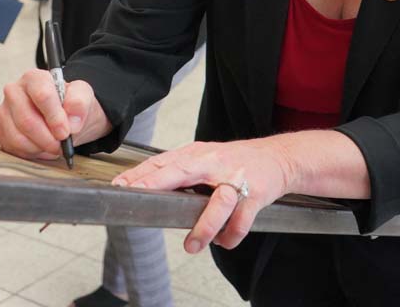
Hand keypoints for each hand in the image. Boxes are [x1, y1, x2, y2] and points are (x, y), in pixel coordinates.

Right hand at [0, 69, 111, 159]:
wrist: (63, 116)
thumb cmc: (69, 104)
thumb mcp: (82, 96)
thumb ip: (79, 103)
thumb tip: (72, 122)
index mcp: (34, 78)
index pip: (41, 95)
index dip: (54, 117)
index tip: (65, 132)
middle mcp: (14, 92)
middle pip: (26, 120)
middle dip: (47, 138)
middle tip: (61, 144)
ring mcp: (5, 111)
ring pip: (18, 137)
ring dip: (40, 147)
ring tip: (52, 144)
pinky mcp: (1, 130)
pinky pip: (13, 148)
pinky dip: (31, 152)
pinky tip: (41, 146)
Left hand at [112, 137, 293, 253]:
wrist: (278, 158)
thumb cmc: (236, 161)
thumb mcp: (205, 159)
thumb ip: (181, 172)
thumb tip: (150, 191)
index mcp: (198, 154)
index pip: (164, 162)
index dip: (141, 174)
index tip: (120, 184)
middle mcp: (214, 162)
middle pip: (182, 171)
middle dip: (158, 183)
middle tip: (138, 196)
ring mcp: (235, 177)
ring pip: (217, 204)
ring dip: (204, 227)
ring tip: (191, 246)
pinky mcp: (255, 193)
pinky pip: (240, 220)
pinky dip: (230, 236)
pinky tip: (223, 241)